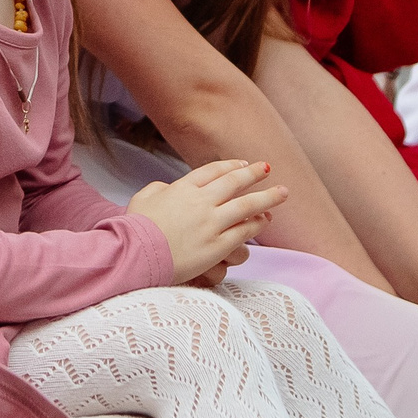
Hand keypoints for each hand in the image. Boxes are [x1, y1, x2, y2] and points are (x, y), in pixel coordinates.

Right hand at [129, 159, 288, 282]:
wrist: (135, 254)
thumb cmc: (135, 227)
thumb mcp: (142, 198)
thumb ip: (159, 189)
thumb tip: (168, 189)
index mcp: (182, 188)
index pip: (212, 171)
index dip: (230, 166)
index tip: (242, 164)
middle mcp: (200, 202)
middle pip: (233, 182)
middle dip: (254, 173)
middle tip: (268, 167)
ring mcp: (210, 223)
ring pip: (246, 206)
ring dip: (266, 197)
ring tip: (282, 192)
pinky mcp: (216, 246)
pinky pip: (243, 231)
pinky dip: (257, 223)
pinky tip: (266, 219)